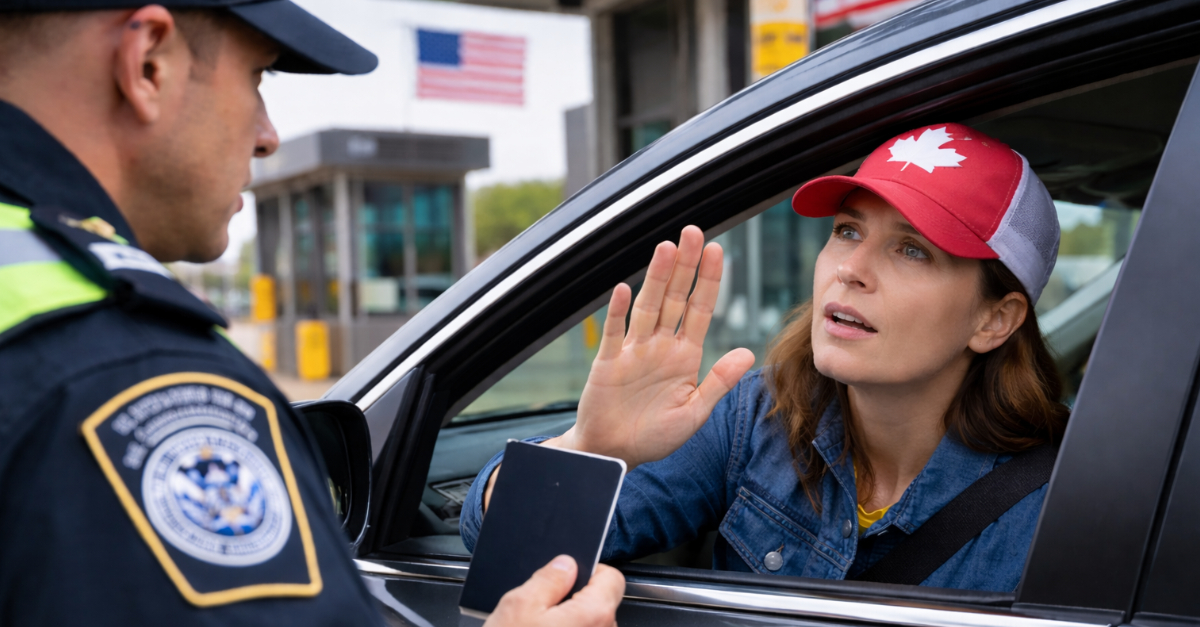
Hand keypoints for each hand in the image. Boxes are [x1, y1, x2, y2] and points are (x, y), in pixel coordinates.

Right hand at [484, 555, 624, 626]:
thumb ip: (550, 578)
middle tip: (543, 608)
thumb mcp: (520, 604)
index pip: (613, 578)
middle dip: (576, 601)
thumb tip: (566, 564)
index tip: (570, 576)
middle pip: (602, 605)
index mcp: (594, 614)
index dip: (590, 571)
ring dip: (571, 626)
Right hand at [550, 225, 755, 468]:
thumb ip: (718, 382)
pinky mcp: (608, 363)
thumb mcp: (694, 412)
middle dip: (685, 266)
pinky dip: (618, 312)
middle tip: (694, 231)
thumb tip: (748, 353)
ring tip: (667, 248)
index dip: (709, 280)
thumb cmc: (655, 436)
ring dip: (656, 278)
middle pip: (674, 297)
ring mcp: (633, 351)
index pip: (700, 309)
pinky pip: (613, 334)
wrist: (614, 454)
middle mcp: (660, 346)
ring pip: (647, 307)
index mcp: (684, 356)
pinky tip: (624, 290)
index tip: (718, 250)